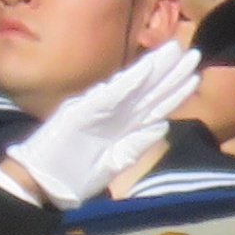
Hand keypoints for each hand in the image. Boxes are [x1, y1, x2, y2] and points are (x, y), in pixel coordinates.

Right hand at [1, 39, 201, 204]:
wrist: (40, 182)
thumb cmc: (73, 175)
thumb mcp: (113, 163)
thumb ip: (136, 145)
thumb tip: (162, 124)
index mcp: (121, 126)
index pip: (153, 105)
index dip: (174, 91)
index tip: (195, 76)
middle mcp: (113, 113)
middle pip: (148, 90)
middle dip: (171, 73)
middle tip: (194, 54)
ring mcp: (98, 109)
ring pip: (133, 86)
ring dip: (154, 69)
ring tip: (175, 52)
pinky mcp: (83, 110)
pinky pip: (110, 95)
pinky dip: (128, 82)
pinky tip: (146, 70)